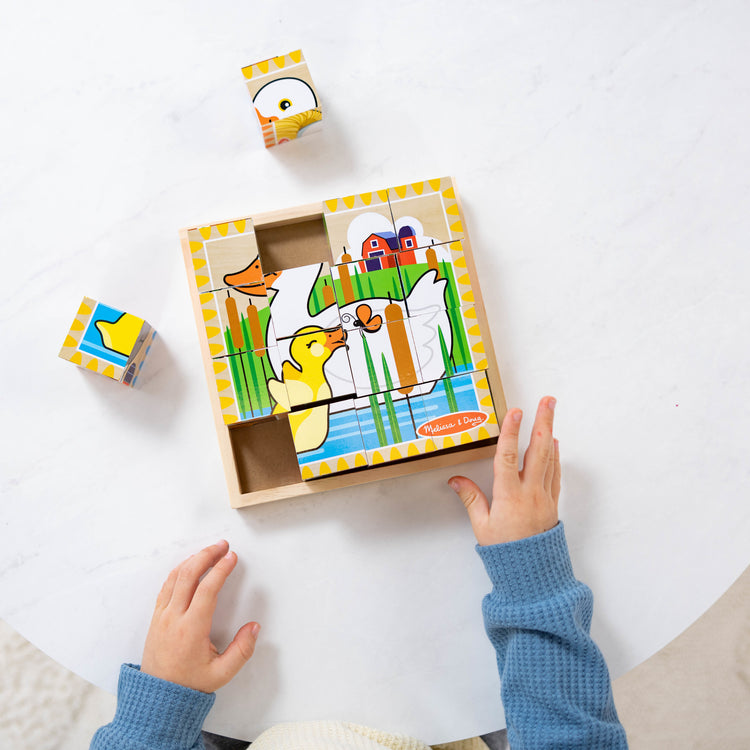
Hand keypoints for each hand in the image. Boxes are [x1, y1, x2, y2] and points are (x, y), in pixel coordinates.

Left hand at [141, 540, 259, 692]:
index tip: (232, 557)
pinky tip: (189, 566)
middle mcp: (173, 618)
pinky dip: (179, 571)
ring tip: (209, 551)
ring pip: (175, 577)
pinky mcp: (155, 618)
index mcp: (191, 629)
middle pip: (189, 575)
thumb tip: (254, 627)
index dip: (221, 569)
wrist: (157, 699)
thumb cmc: (189, 685)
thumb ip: (242, 650)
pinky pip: (166, 586)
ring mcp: (161, 616)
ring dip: (192, 560)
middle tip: (222, 545)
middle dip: (207, 555)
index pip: (207, 589)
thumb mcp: (221, 674)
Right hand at [449, 396, 560, 545]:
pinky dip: (555, 456)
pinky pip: (555, 474)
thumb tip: (455, 479)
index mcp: (509, 496)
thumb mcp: (481, 526)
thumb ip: (471, 498)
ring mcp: (544, 496)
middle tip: (548, 400)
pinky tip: (554, 444)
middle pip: (538, 450)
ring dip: (550, 433)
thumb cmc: (505, 552)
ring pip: (549, 459)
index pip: (509, 457)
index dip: (511, 433)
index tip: (515, 411)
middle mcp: (530, 492)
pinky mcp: (552, 503)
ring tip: (550, 413)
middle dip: (543, 422)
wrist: (532, 573)